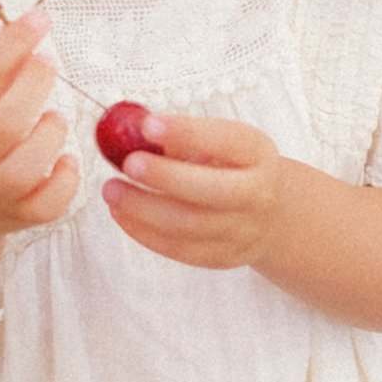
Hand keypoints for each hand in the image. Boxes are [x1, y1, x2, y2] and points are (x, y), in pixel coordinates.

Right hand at [0, 10, 78, 240]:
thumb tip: (30, 31)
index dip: (14, 43)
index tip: (40, 18)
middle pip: (9, 122)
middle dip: (36, 83)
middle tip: (49, 63)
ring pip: (33, 162)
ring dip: (53, 129)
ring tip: (52, 118)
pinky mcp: (19, 221)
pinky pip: (53, 200)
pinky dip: (67, 175)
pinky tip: (63, 160)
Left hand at [102, 112, 283, 269]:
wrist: (270, 215)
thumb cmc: (229, 167)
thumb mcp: (219, 143)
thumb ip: (179, 136)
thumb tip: (125, 128)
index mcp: (257, 154)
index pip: (227, 140)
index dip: (187, 132)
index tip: (148, 124)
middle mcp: (257, 194)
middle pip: (211, 191)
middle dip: (165, 177)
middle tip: (127, 164)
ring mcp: (242, 231)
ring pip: (189, 226)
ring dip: (143, 209)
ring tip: (111, 190)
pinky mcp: (221, 257)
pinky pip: (179, 250)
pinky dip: (143, 232)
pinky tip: (120, 213)